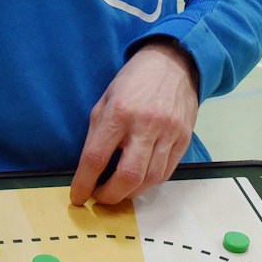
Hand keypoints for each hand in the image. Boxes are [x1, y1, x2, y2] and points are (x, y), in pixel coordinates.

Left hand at [69, 40, 198, 206]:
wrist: (173, 64)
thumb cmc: (133, 82)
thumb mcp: (106, 100)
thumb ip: (98, 133)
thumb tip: (89, 169)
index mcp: (119, 112)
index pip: (96, 157)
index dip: (84, 183)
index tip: (78, 196)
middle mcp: (145, 124)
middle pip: (127, 176)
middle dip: (110, 196)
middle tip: (100, 197)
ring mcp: (168, 132)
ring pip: (150, 179)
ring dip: (130, 193)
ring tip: (118, 191)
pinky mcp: (184, 138)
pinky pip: (166, 172)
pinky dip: (149, 182)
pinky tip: (139, 180)